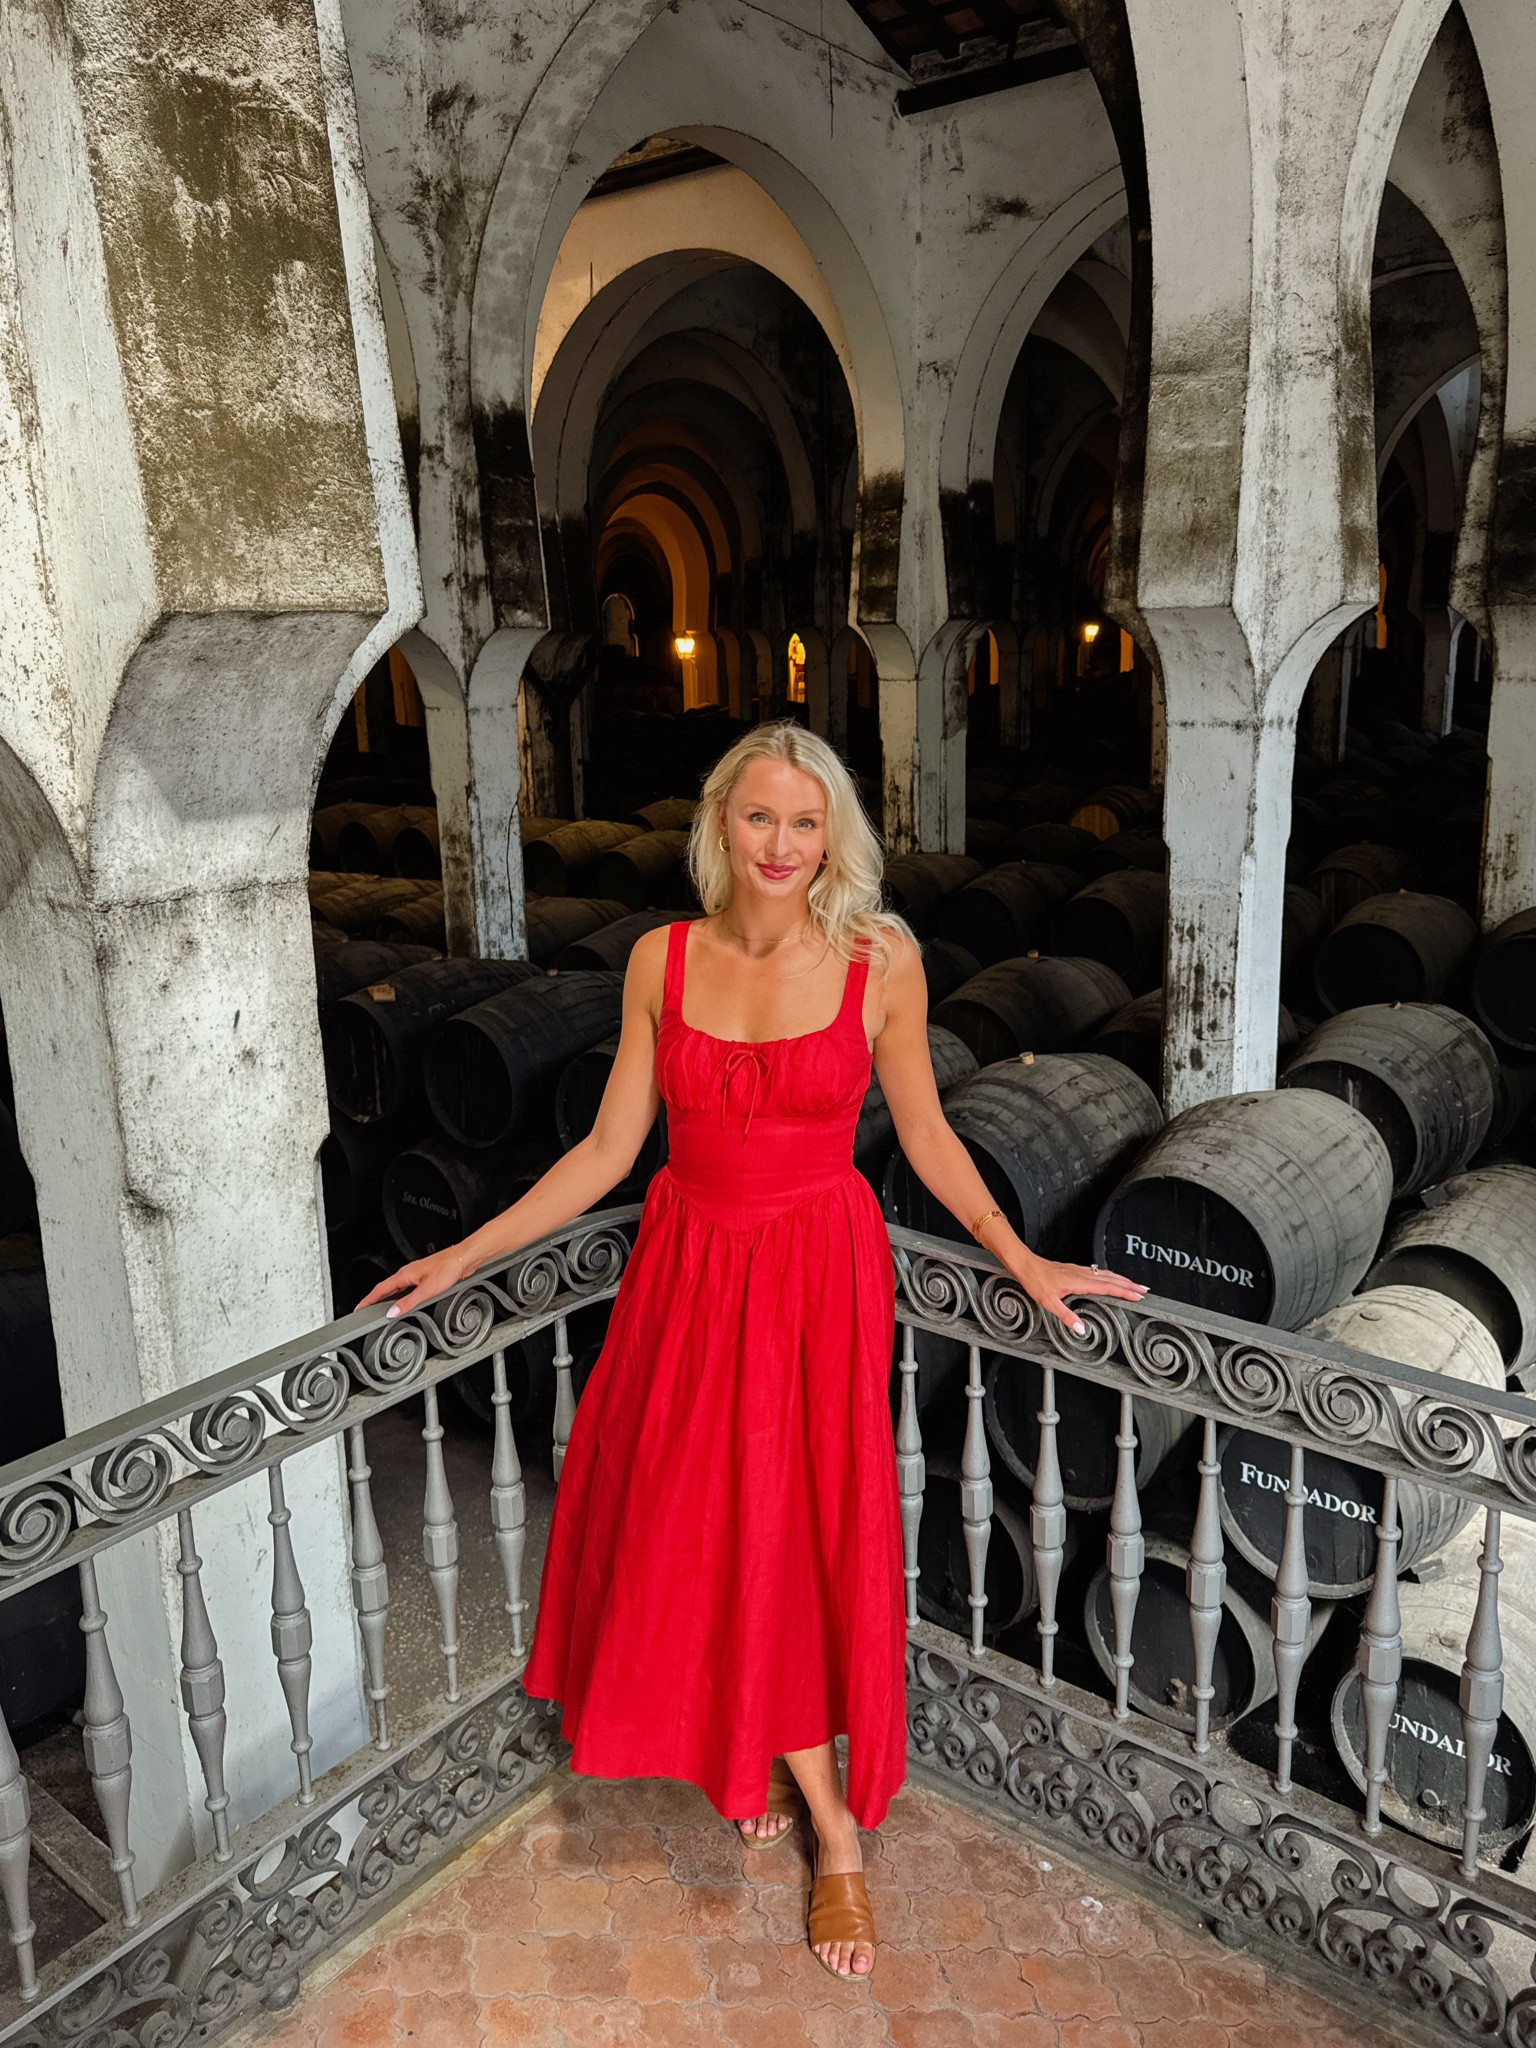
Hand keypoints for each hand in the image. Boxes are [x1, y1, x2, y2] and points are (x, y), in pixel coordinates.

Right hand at [357, 1246, 472, 1317]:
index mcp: (404, 1275)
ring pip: (396, 1288)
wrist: (463, 1258)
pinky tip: (404, 1302)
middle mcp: (408, 1273)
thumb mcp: (427, 1289)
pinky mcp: (424, 1277)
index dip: (367, 1300)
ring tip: (381, 1309)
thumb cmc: (448, 1268)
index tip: (358, 1308)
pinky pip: (406, 1288)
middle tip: (365, 1311)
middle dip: (374, 1300)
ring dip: (387, 1298)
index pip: (379, 1289)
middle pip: (385, 1288)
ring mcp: (416, 1275)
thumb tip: (392, 1312)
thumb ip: (408, 1302)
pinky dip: (400, 1296)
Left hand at [1008, 1248, 1147, 1335]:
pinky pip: (1098, 1272)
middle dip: (1129, 1285)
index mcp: (1079, 1281)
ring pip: (1106, 1274)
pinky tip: (1110, 1279)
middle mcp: (1082, 1274)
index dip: (1124, 1291)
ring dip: (1122, 1279)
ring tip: (1133, 1285)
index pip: (1108, 1287)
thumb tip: (1081, 1329)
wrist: (1026, 1265)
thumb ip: (1067, 1316)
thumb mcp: (1049, 1303)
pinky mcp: (1075, 1269)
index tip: (1138, 1295)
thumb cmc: (1036, 1281)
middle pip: (1112, 1279)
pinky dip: (1110, 1276)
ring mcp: (1079, 1270)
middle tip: (1145, 1290)